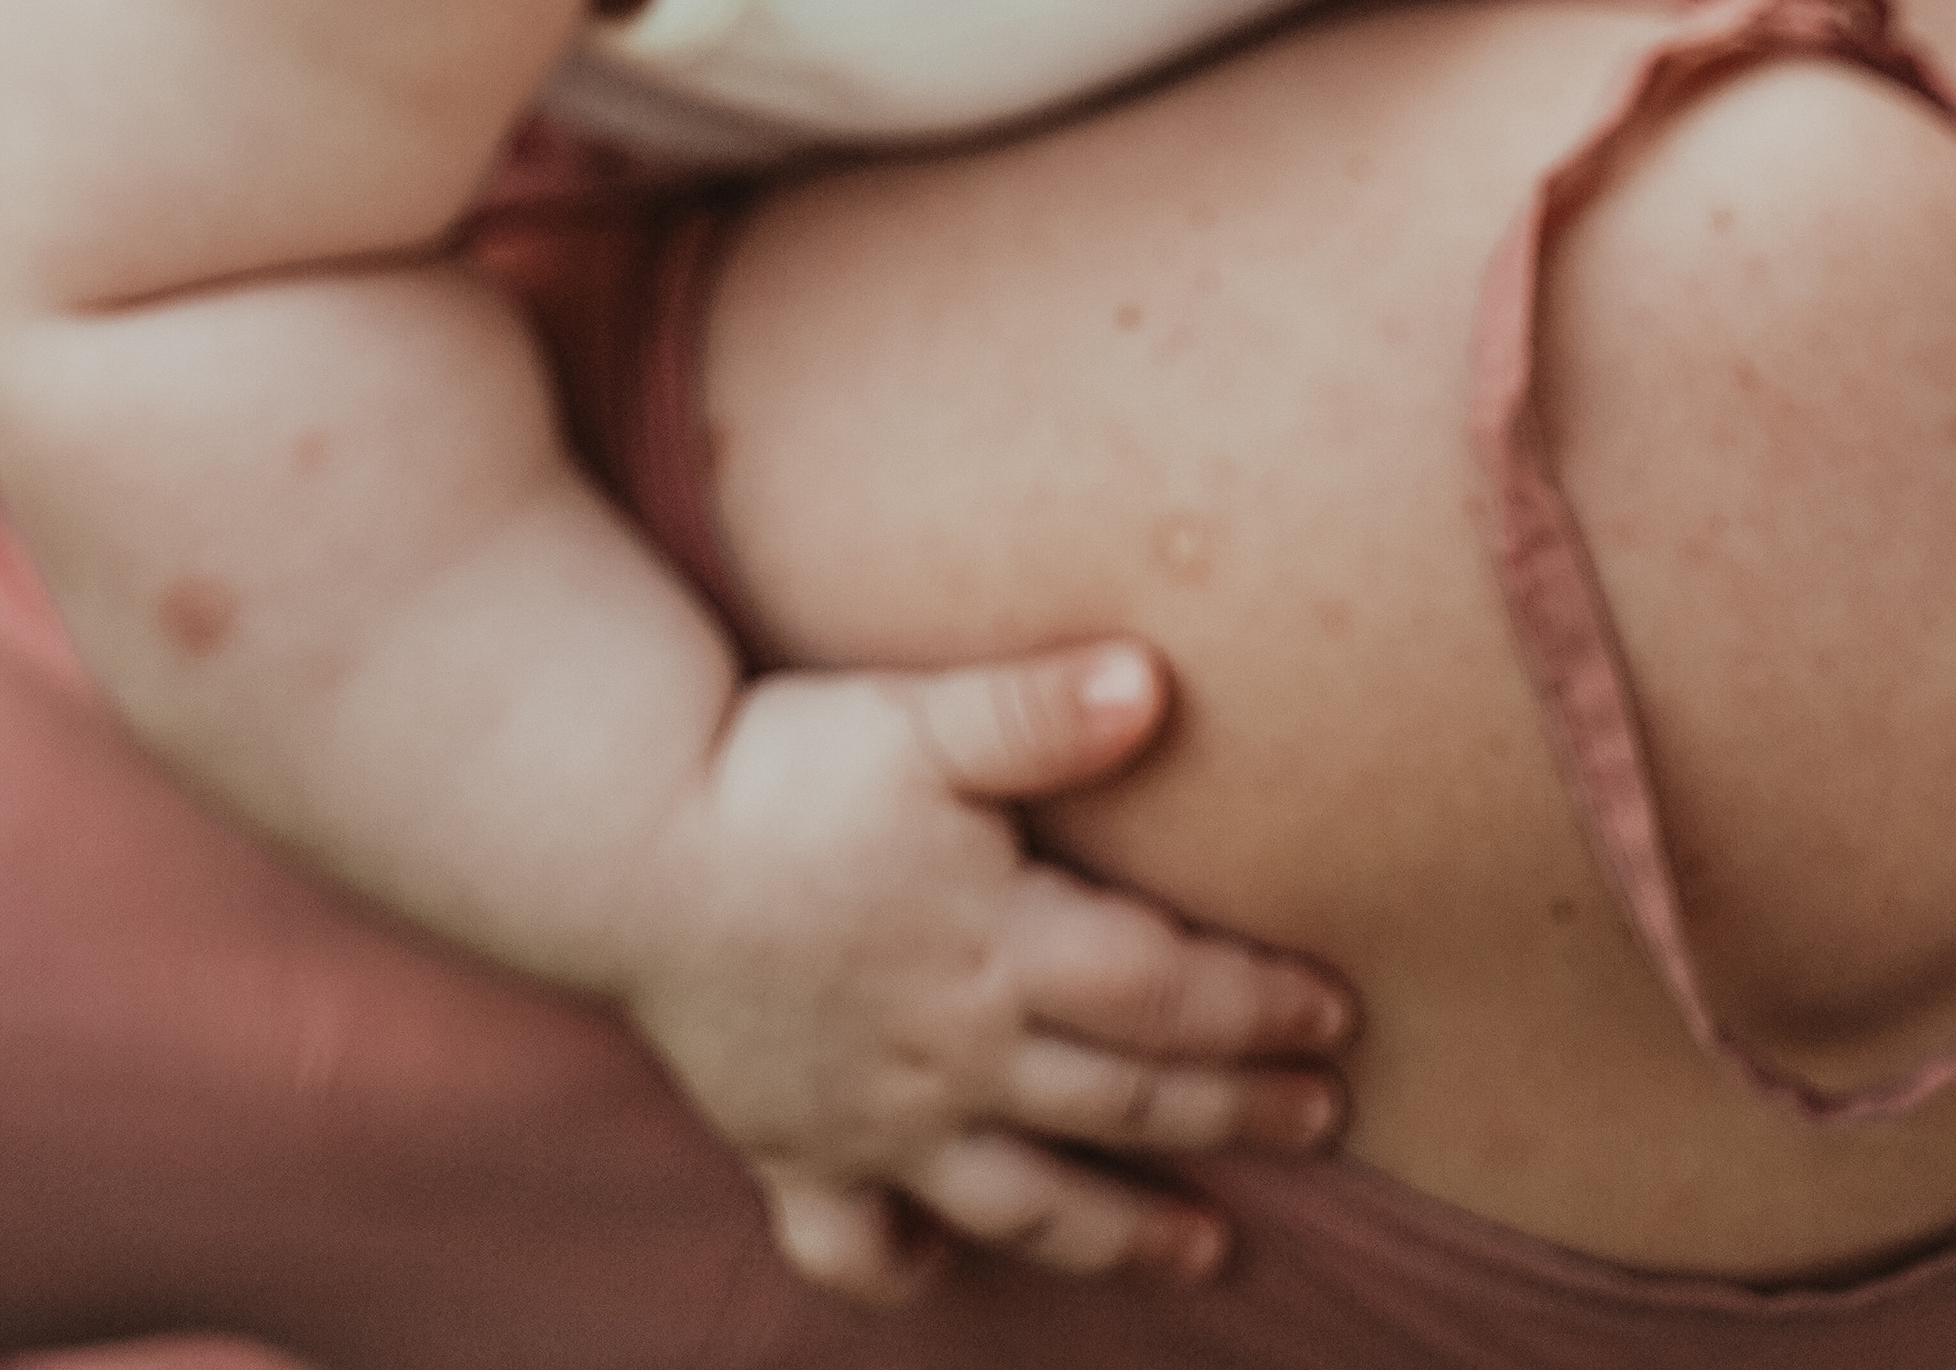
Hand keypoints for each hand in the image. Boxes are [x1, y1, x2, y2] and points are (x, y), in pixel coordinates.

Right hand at [623, 640, 1355, 1306]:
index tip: (1335, 1011)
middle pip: (1122, 1099)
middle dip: (1234, 1113)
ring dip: (1122, 1229)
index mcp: (998, 946)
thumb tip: (1156, 682)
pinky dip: (904, 1272)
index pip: (1163, 994)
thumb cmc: (781, 765)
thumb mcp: (917, 718)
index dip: (1257, 1005)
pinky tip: (945, 1268)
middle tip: (1324, 1120)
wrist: (620, 840)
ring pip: (1024, 1200)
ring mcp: (874, 1117)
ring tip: (1208, 1250)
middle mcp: (953, 1052)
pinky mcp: (792, 1146)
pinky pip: (856, 1245)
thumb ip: (1038, 711)